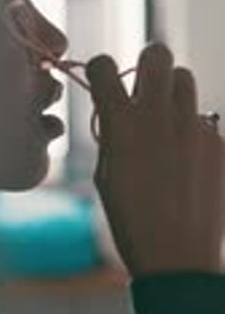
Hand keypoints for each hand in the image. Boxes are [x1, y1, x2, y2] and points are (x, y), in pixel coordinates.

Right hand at [86, 43, 224, 276]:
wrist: (178, 259)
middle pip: (158, 54)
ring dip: (171, 93)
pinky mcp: (220, 143)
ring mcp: (195, 128)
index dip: (100, 69)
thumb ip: (111, 136)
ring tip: (166, 122)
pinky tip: (188, 163)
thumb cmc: (132, 222)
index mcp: (122, 125)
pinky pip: (204, 120)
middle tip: (144, 86)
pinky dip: (193, 132)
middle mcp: (159, 117)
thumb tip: (116, 113)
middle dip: (147, 64)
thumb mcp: (106, 176)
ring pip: (185, 81)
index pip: (104, 67)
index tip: (103, 80)